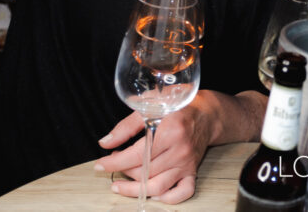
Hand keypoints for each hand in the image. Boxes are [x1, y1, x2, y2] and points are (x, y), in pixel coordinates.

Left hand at [95, 90, 266, 203]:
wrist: (207, 113)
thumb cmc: (178, 107)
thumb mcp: (151, 107)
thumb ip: (127, 126)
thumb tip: (106, 143)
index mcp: (169, 131)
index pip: (136, 155)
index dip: (114, 162)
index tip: (100, 164)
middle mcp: (179, 150)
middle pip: (144, 172)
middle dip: (122, 171)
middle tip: (113, 164)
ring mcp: (187, 163)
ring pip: (158, 187)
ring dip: (135, 190)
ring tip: (120, 185)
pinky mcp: (192, 171)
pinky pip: (182, 193)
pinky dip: (167, 199)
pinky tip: (152, 195)